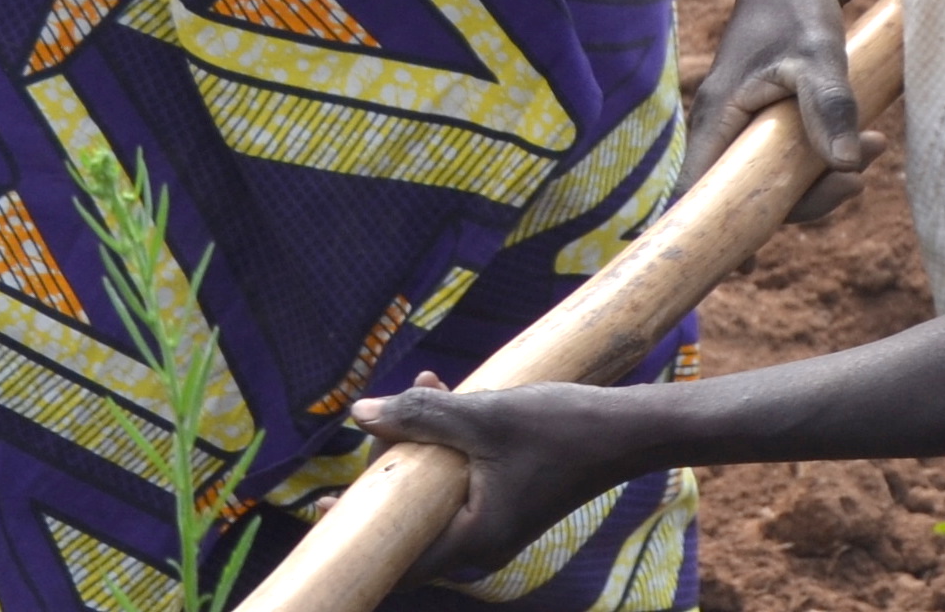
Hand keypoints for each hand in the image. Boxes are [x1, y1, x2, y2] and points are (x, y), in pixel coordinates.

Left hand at [350, 373, 657, 578]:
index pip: (398, 553)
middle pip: (411, 521)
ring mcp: (495, 525)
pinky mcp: (507, 502)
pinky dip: (445, 446)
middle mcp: (482, 545)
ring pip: (435, 494)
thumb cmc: (561, 428)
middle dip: (388, 470)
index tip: (316, 509)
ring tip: (417, 393)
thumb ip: (421, 415)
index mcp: (474, 540)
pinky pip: (459, 481)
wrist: (628, 431)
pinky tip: (441, 392)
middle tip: (379, 424)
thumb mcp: (483, 416)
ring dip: (418, 448)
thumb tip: (360, 414)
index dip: (356, 531)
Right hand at [680, 0, 875, 222]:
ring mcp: (745, 122)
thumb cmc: (797, 7)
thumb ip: (829, 106)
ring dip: (826, 176)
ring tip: (876, 146)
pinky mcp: (767, 116)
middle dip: (807, 199)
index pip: (697, 191)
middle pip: (748, 195)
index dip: (706, 233)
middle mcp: (724, 126)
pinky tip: (867, 140)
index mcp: (719, 116)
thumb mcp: (818, 53)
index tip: (732, 269)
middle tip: (858, 181)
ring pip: (776, 177)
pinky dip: (827, 157)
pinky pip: (791, 157)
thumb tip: (846, 166)